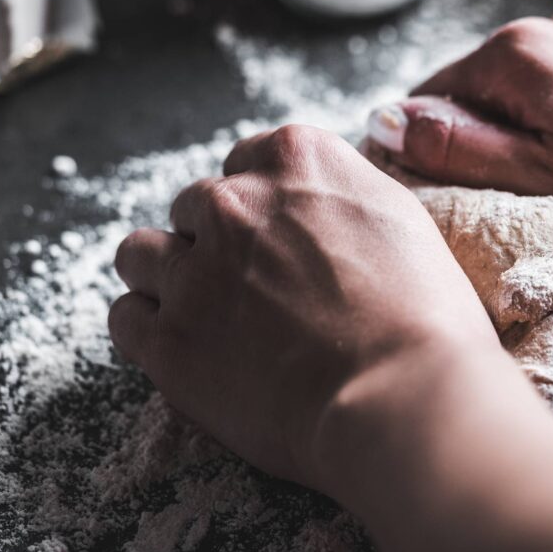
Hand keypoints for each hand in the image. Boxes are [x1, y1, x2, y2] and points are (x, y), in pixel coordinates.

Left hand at [108, 125, 498, 488]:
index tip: (279, 240)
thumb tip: (317, 205)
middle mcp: (233, 201)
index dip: (263, 206)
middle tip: (256, 288)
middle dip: (218, 241)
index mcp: (295, 158)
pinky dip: (150, 331)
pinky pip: (126, 318)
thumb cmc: (426, 315)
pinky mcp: (166, 340)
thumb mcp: (400, 217)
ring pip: (140, 253)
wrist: (405, 393)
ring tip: (207, 316)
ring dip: (168, 276)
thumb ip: (342, 194)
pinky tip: (190, 351)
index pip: (246, 161)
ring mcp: (192, 270)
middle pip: (196, 206)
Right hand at [368, 5, 552, 257]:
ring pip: (538, 83)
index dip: (429, 142)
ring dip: (535, 125)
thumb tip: (391, 121)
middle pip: (486, 84)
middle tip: (515, 195)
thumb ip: (461, 146)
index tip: (444, 189)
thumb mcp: (543, 178)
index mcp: (522, 53)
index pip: (436, 92)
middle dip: (487, 134)